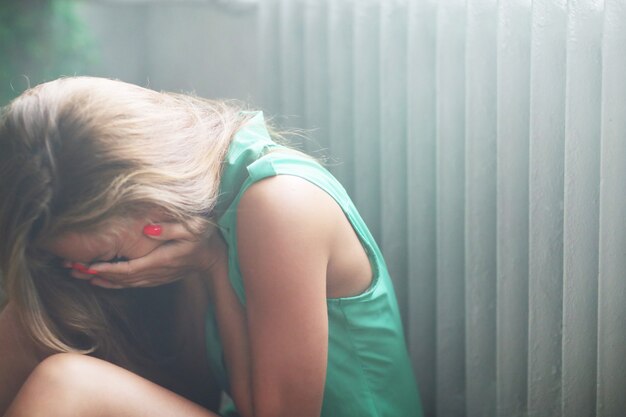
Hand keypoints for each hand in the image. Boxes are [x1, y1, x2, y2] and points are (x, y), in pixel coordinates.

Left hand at [75, 223, 217, 288]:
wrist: (214, 257)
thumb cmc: (203, 238)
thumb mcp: (192, 227)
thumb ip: (169, 228)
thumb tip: (146, 229)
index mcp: (161, 260)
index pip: (128, 269)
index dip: (106, 269)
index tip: (87, 265)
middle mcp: (155, 273)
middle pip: (120, 279)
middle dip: (95, 275)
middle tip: (72, 269)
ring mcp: (155, 278)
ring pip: (123, 284)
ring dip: (101, 280)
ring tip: (80, 275)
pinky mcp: (156, 278)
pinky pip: (130, 284)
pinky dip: (113, 283)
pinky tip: (101, 281)